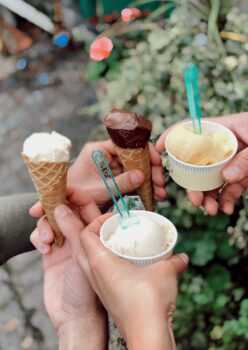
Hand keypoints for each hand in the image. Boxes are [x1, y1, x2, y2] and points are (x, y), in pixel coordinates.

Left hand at [30, 140, 165, 217]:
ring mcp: (111, 168)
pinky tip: (153, 196)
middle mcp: (106, 156)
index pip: (126, 144)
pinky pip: (131, 180)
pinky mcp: (114, 179)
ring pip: (135, 169)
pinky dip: (142, 188)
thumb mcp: (99, 190)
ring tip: (160, 194)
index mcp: (98, 151)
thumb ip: (120, 183)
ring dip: (149, 181)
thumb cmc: (76, 195)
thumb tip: (142, 175)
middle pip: (134, 157)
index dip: (143, 151)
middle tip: (160, 183)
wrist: (66, 208)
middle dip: (149, 170)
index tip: (156, 162)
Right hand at [30, 194, 106, 349]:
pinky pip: (41, 235)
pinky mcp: (52, 252)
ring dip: (45, 225)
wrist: (74, 316)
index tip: (60, 186)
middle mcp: (81, 234)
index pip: (86, 204)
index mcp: (95, 231)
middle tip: (41, 207)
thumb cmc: (89, 288)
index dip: (74, 193)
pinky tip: (44, 249)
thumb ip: (74, 228)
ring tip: (48, 240)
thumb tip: (61, 206)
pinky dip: (39, 237)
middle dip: (52, 206)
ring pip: (51, 221)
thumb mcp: (84, 253)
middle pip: (65, 209)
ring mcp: (66, 243)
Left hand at [52, 204, 188, 349]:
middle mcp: (94, 275)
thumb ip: (173, 261)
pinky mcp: (108, 300)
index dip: (96, 222)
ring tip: (124, 246)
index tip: (114, 218)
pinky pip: (102, 277)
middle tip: (118, 230)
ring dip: (104, 252)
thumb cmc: (149, 301)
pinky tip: (130, 267)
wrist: (147, 335)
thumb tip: (182, 257)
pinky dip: (111, 267)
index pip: (85, 234)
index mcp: (99, 262)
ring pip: (92, 264)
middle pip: (86, 247)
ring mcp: (100, 289)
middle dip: (100, 235)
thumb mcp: (164, 272)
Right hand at [156, 113, 247, 214]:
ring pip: (210, 178)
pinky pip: (228, 187)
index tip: (158, 149)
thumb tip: (226, 177)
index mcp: (225, 128)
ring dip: (208, 196)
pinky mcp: (241, 173)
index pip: (192, 128)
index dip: (173, 136)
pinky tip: (228, 210)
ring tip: (212, 210)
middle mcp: (223, 145)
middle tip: (195, 200)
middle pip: (197, 162)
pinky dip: (226, 200)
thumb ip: (245, 159)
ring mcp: (231, 160)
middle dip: (192, 183)